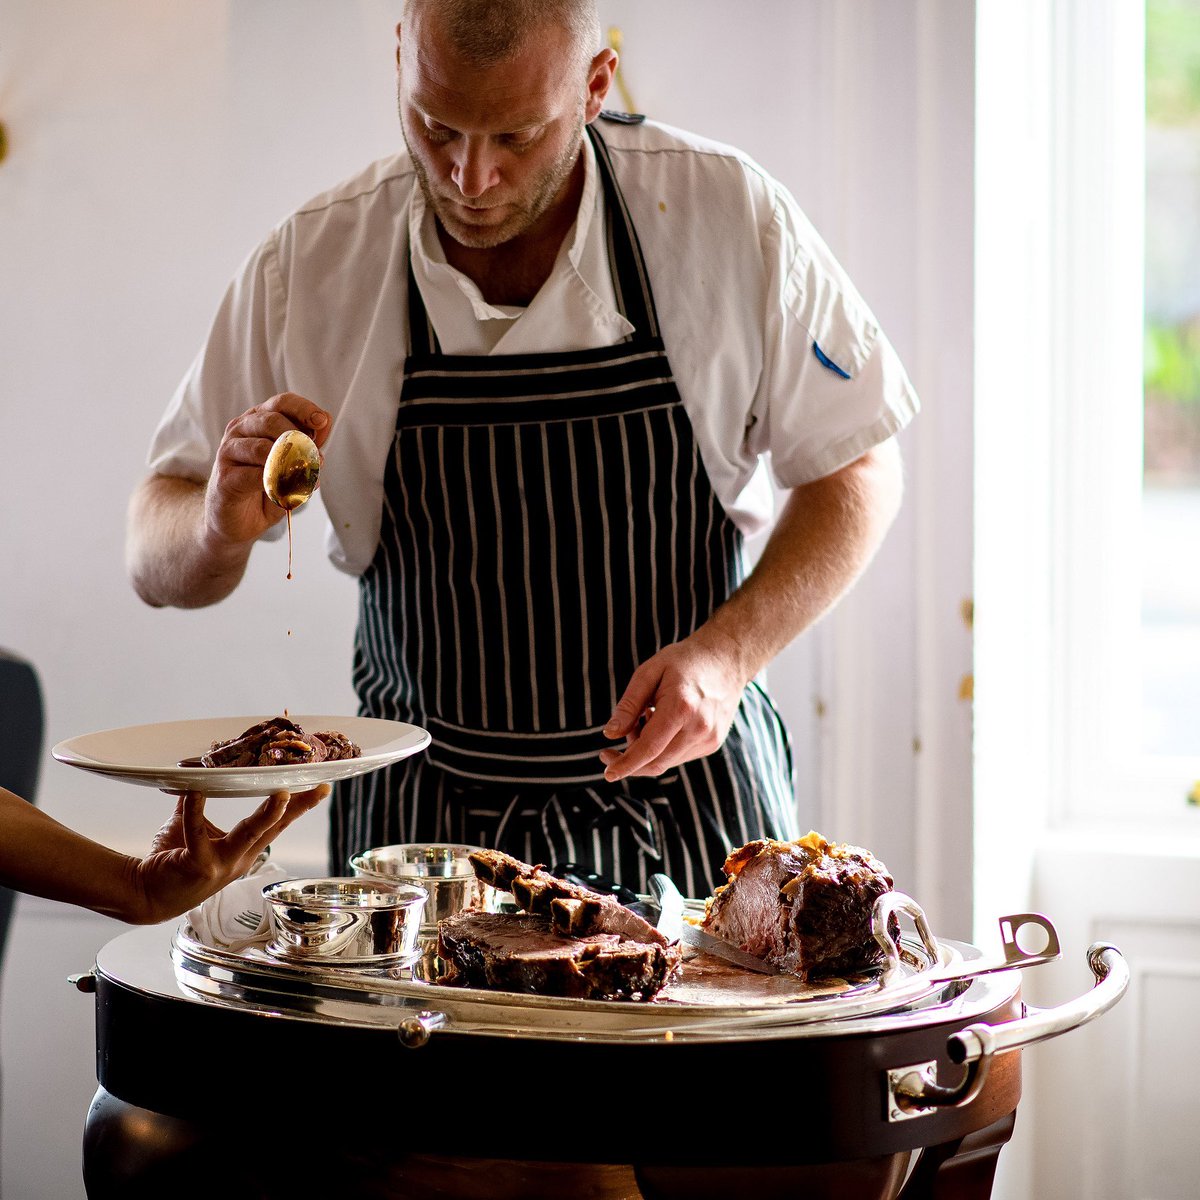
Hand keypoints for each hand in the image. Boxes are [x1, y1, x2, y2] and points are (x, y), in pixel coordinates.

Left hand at [130, 785, 328, 923]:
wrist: (145, 894)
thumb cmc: (171, 862)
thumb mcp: (191, 830)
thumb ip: (195, 804)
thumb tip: (196, 774)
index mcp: (243, 851)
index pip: (277, 825)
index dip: (298, 807)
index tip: (320, 788)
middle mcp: (239, 859)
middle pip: (273, 829)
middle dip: (296, 808)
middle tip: (315, 789)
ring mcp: (222, 865)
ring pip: (249, 836)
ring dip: (267, 815)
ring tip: (280, 795)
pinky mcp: (199, 865)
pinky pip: (197, 833)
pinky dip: (194, 809)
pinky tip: (195, 791)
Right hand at [203, 393, 330, 546]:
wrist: (237, 521)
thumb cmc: (266, 488)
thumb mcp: (294, 465)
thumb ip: (309, 444)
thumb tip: (324, 423)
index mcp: (259, 420)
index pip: (282, 402)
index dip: (304, 409)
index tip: (321, 422)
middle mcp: (241, 429)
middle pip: (272, 420)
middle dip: (299, 440)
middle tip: (313, 460)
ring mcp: (229, 452)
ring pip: (262, 448)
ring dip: (288, 465)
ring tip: (300, 478)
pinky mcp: (224, 477)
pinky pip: (254, 475)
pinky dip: (274, 484)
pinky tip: (282, 492)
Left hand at [599, 630, 747, 779]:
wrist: (725, 659)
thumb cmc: (683, 661)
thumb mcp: (649, 673)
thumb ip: (629, 705)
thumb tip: (610, 734)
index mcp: (681, 707)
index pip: (649, 748)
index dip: (626, 764)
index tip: (608, 773)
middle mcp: (699, 728)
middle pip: (657, 762)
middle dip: (630, 761)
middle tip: (611, 747)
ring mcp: (709, 738)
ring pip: (667, 762)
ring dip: (646, 752)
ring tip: (644, 719)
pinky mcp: (713, 743)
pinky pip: (679, 756)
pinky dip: (663, 748)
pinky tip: (661, 722)